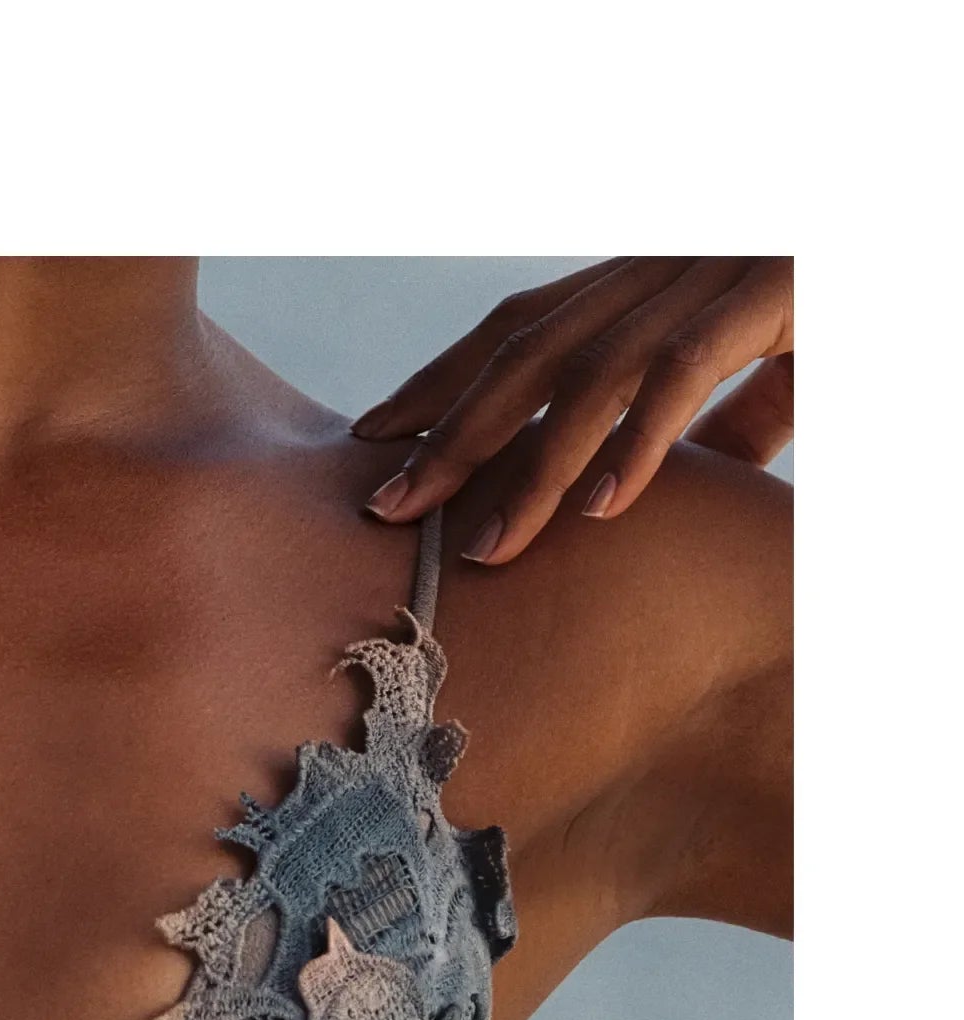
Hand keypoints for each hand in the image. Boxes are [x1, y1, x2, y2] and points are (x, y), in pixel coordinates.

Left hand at [355, 257, 792, 563]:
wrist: (900, 212)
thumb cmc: (833, 285)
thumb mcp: (776, 360)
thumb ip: (731, 418)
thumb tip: (692, 482)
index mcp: (644, 280)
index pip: (521, 329)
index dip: (444, 380)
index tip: (380, 438)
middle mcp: (655, 271)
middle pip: (526, 353)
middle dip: (449, 432)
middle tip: (385, 506)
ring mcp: (704, 280)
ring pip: (590, 374)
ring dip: (527, 464)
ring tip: (482, 545)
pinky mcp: (766, 297)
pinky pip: (687, 375)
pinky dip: (638, 443)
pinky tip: (595, 509)